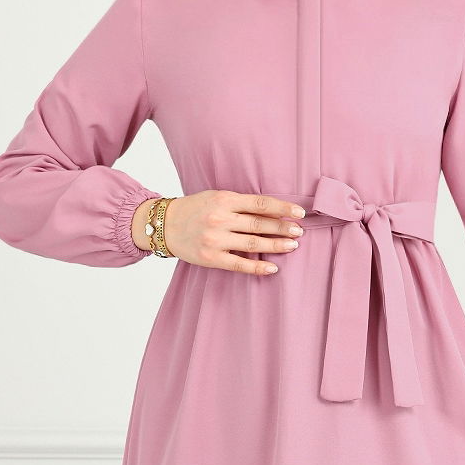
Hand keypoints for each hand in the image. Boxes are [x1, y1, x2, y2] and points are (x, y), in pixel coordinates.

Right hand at [162, 189, 305, 273]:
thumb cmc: (195, 209)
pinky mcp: (210, 258)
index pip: (260, 203)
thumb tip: (273, 211)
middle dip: (283, 228)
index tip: (300, 212)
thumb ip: (241, 203)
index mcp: (224, 199)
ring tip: (292, 245)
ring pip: (253, 243)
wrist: (165, 225)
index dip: (282, 208)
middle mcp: (220, 218)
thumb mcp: (216, 197)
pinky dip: (257, 267)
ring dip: (275, 245)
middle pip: (260, 223)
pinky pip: (239, 264)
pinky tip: (272, 268)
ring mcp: (215, 239)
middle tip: (299, 231)